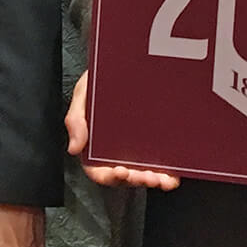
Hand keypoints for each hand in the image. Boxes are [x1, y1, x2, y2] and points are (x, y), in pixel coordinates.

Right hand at [67, 72, 181, 189]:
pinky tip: (173, 176)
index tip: (119, 170)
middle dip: (136, 180)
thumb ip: (75, 120)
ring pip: (143, 175)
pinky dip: (167, 176)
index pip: (96, 170)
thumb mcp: (82, 94)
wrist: (125, 64)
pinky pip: (161, 166)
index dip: (107, 176)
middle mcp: (115, 152)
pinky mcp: (154, 146)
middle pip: (124, 176)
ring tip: (162, 178)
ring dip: (153, 181)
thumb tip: (74, 149)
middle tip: (147, 176)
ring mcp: (136, 151)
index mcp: (94, 145)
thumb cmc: (101, 80)